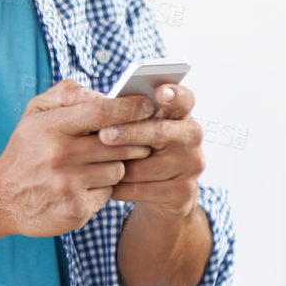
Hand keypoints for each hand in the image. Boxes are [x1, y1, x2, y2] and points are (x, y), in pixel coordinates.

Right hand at [0, 79, 155, 237]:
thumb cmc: (25, 151)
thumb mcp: (34, 114)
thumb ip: (66, 94)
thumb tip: (100, 94)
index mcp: (51, 127)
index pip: (101, 112)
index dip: (130, 107)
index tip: (147, 106)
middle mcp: (60, 155)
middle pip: (120, 144)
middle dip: (131, 141)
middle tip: (131, 140)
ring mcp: (69, 185)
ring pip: (118, 169)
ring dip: (113, 166)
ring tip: (94, 165)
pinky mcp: (76, 209)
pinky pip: (108, 193)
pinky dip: (101, 189)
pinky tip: (83, 186)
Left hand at [97, 82, 204, 219]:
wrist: (157, 193)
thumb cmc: (137, 149)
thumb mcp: (133, 128)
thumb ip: (124, 113)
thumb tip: (94, 103)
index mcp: (179, 114)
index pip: (182, 99)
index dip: (174, 95)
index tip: (161, 92)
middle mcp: (190, 136)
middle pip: (158, 132)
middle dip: (128, 133)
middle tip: (104, 135)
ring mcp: (191, 165)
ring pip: (144, 167)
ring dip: (116, 167)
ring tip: (97, 165)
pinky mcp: (184, 192)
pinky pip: (142, 190)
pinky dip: (120, 189)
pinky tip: (108, 186)